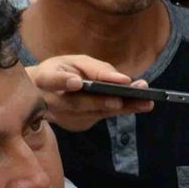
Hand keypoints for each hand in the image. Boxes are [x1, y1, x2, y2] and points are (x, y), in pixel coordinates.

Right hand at [26, 55, 153, 132]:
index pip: (51, 79)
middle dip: (104, 101)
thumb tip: (123, 80)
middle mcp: (51, 101)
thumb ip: (97, 69)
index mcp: (44, 78)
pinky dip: (119, 110)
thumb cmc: (62, 70)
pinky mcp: (76, 125)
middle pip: (77, 104)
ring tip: (145, 101)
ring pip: (93, 114)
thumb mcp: (75, 61)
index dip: (62, 81)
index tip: (77, 83)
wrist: (43, 93)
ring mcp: (63, 118)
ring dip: (121, 108)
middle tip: (126, 98)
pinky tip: (138, 104)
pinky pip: (100, 117)